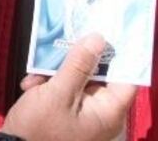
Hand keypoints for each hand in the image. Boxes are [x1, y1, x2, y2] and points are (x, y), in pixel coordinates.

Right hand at [0, 34, 135, 140]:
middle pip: (99, 75)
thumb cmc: (38, 128)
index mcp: (108, 112)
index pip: (126, 78)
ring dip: (56, 72)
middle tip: (64, 42)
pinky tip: (31, 86)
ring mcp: (84, 114)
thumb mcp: (57, 93)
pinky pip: (65, 90)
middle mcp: (101, 114)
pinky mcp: (67, 114)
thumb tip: (99, 38)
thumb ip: (78, 64)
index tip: (109, 30)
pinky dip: (49, 85)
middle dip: (78, 59)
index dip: (120, 54)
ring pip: (78, 79)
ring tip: (37, 75)